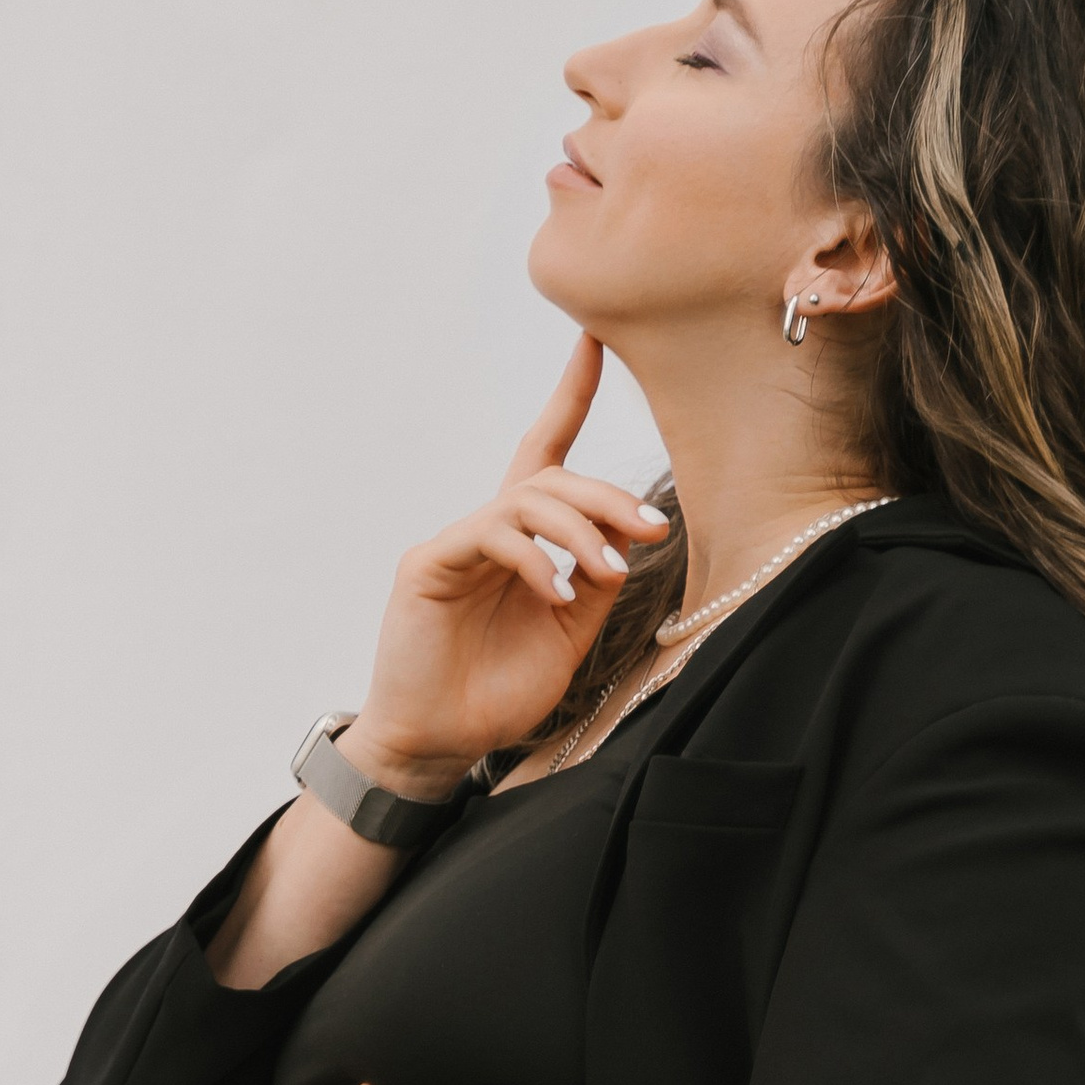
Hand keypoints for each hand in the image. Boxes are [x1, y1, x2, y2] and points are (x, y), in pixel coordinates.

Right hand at [347, 336, 670, 787]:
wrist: (439, 744)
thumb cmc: (496, 692)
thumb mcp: (568, 636)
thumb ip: (595, 585)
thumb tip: (631, 538)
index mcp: (523, 542)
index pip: (546, 451)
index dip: (570, 394)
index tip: (596, 341)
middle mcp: (488, 530)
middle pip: (552, 478)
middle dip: (609, 497)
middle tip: (655, 528)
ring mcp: (456, 544)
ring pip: (527, 500)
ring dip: (580, 530)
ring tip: (610, 570)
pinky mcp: (429, 565)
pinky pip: (491, 536)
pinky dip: (533, 559)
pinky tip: (556, 592)